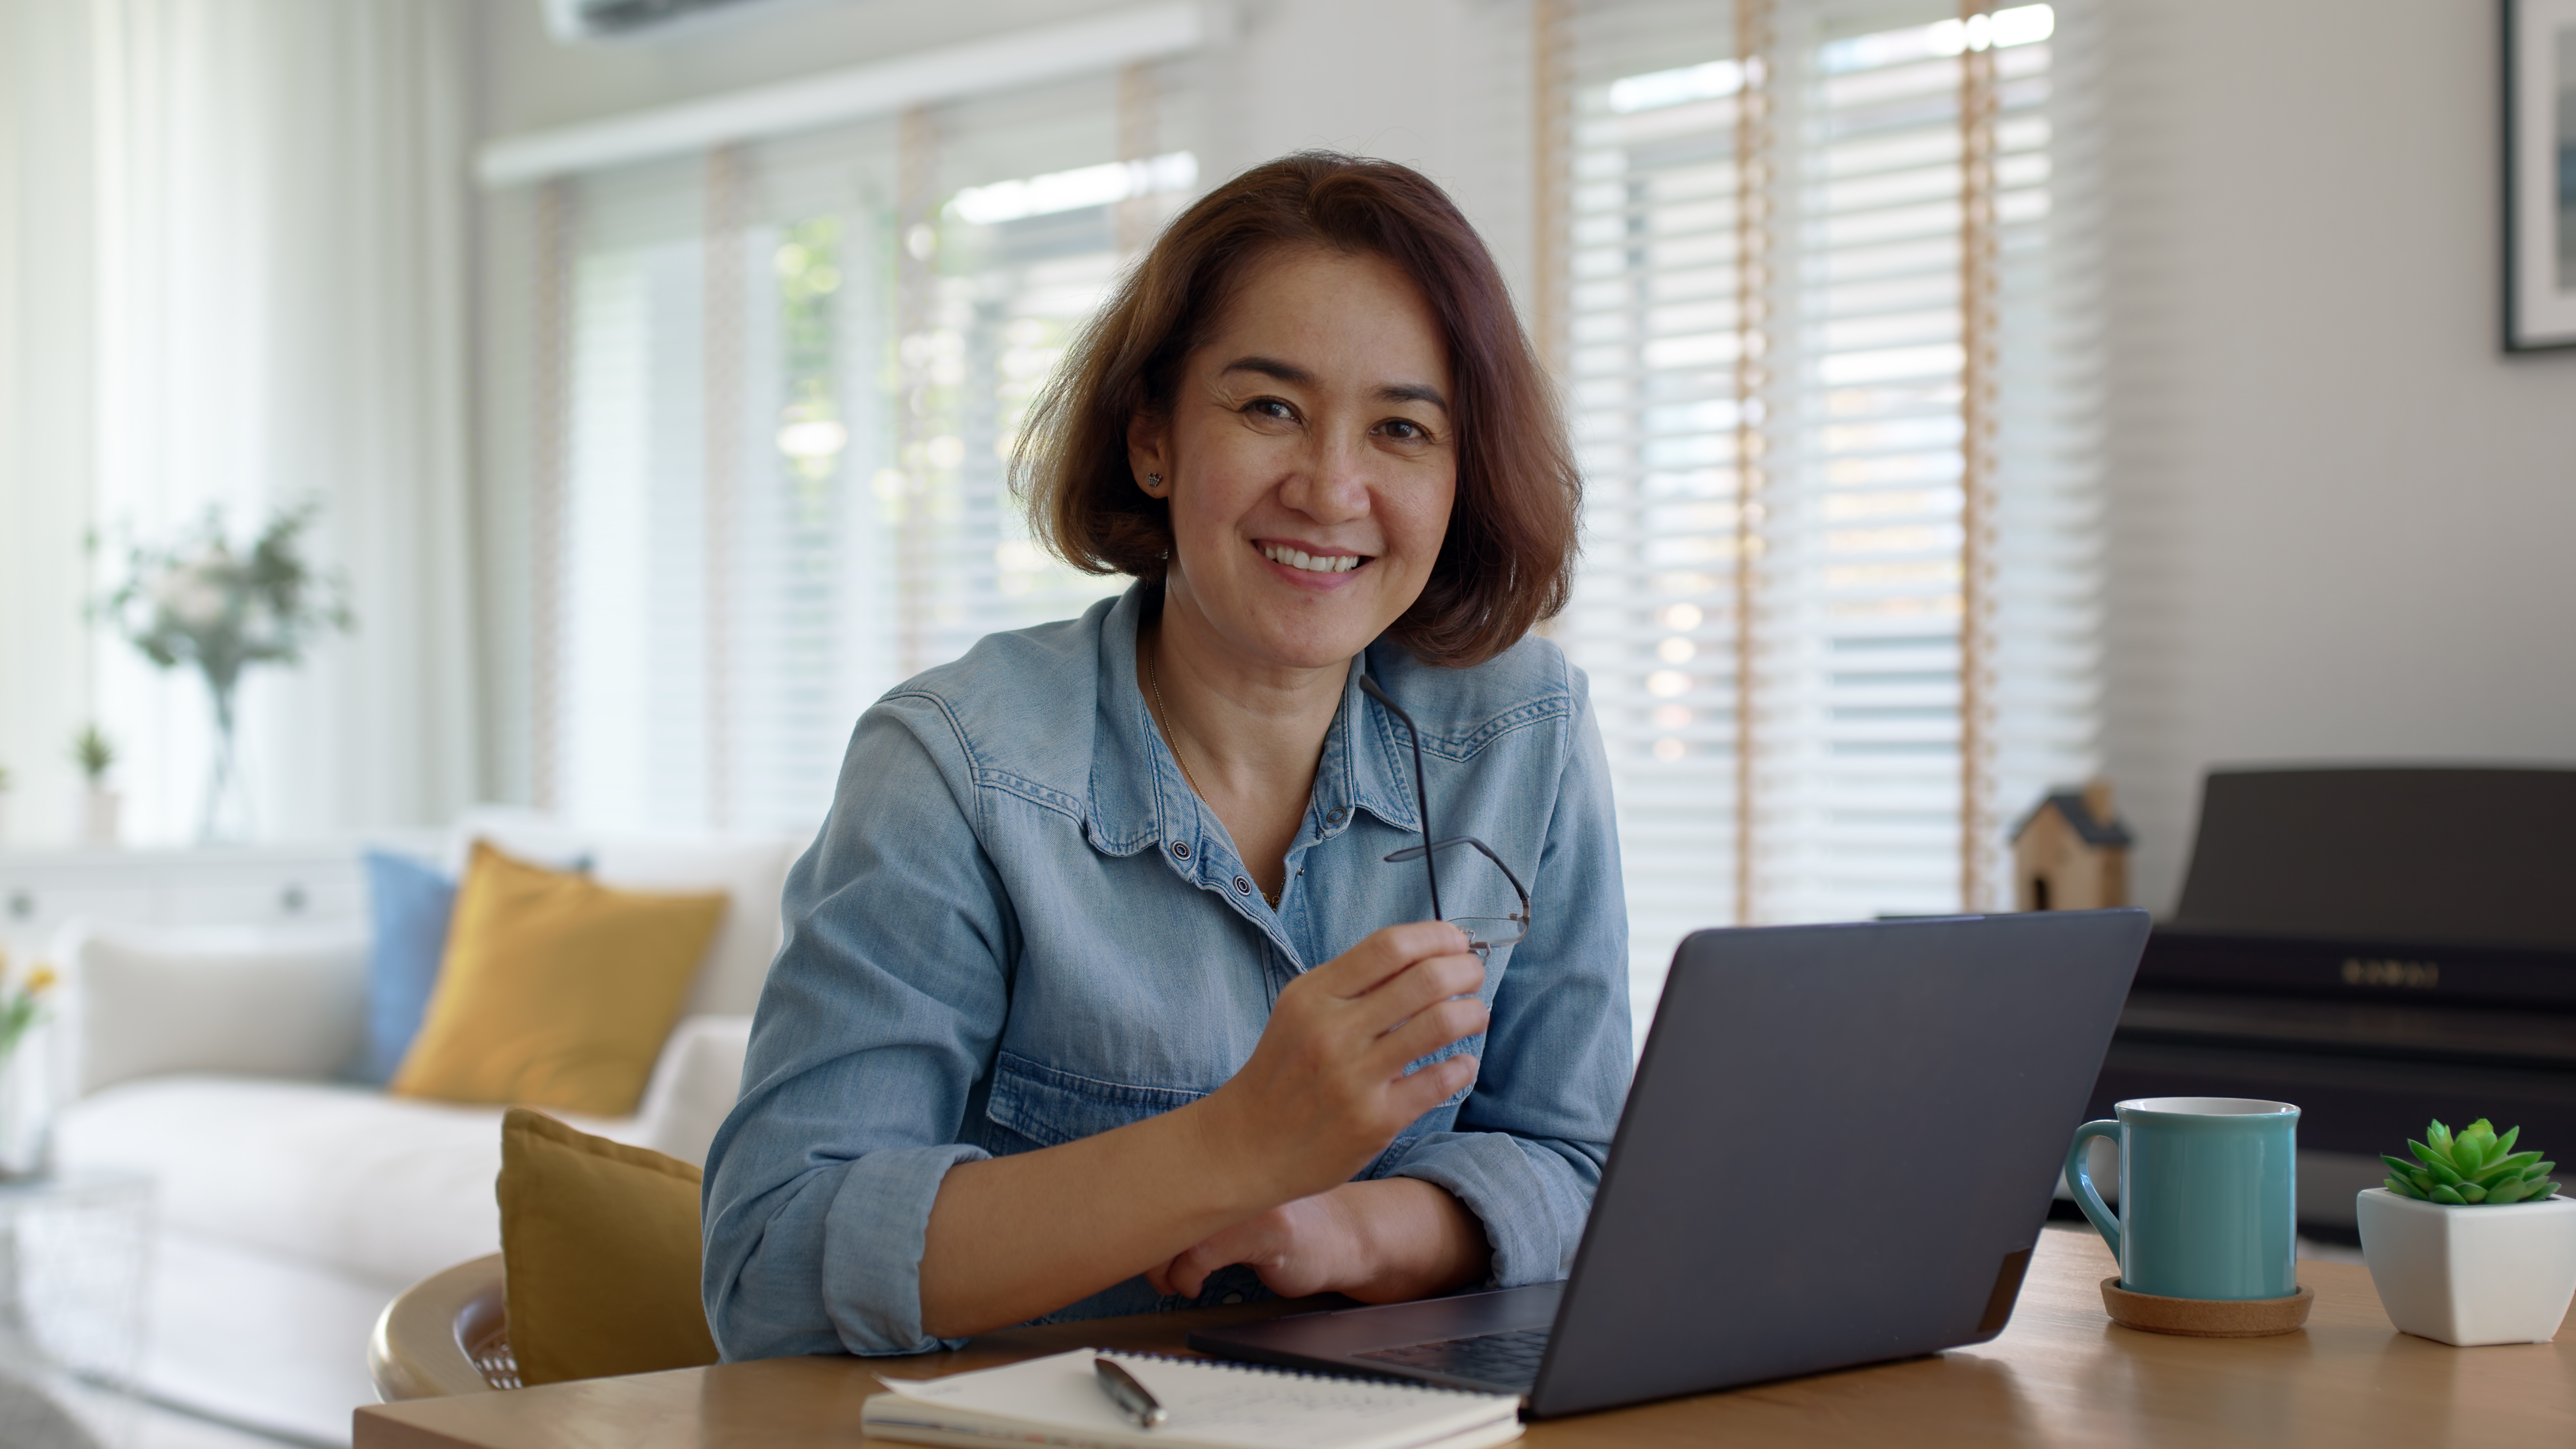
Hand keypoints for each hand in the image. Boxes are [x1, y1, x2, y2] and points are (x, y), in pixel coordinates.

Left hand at [1147, 1180, 1492, 1302]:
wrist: (1345, 1236)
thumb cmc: (1285, 1222)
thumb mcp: (1238, 1201)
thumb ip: (1199, 1196)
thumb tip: (1137, 1218)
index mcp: (1224, 1158)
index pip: (1161, 1174)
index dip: (1134, 1211)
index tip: (1127, 1243)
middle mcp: (1238, 1170)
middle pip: (1164, 1199)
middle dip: (1145, 1243)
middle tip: (1146, 1270)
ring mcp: (1254, 1198)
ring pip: (1181, 1228)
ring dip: (1162, 1266)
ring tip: (1168, 1282)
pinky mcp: (1271, 1230)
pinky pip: (1206, 1253)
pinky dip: (1188, 1276)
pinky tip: (1194, 1287)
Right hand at [1192, 921, 1489, 1202]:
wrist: (1248, 1145)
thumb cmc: (1285, 1070)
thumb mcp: (1301, 1011)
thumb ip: (1353, 982)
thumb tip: (1425, 953)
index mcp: (1313, 995)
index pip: (1389, 946)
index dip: (1436, 936)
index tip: (1457, 942)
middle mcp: (1332, 1031)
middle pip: (1424, 980)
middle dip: (1465, 970)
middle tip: (1474, 976)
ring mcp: (1353, 1077)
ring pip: (1439, 1025)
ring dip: (1473, 1013)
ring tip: (1476, 1015)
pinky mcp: (1374, 1120)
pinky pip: (1439, 1081)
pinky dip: (1463, 1066)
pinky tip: (1461, 1063)